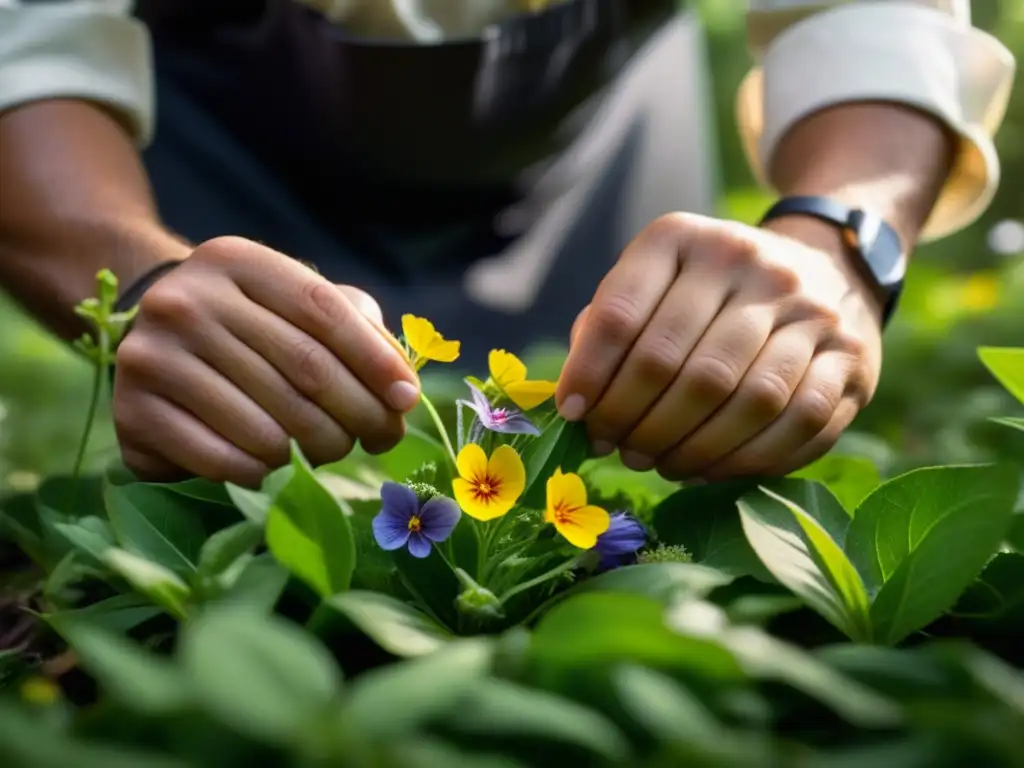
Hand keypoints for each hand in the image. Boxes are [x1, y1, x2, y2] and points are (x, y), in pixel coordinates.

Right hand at [113, 237, 419, 486]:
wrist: (155, 343)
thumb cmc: (252, 327)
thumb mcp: (298, 306)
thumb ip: (358, 330)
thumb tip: (402, 393)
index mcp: (236, 261)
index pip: (323, 309)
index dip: (375, 359)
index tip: (407, 399)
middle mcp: (187, 300)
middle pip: (304, 369)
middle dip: (358, 414)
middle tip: (380, 437)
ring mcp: (152, 355)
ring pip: (268, 425)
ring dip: (314, 451)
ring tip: (326, 449)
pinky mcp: (132, 412)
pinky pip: (223, 459)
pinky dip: (263, 472)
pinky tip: (276, 466)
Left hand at [556, 213, 884, 481]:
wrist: (824, 265)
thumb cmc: (709, 292)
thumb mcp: (652, 284)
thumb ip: (606, 330)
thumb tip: (575, 407)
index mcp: (683, 238)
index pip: (621, 315)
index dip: (590, 374)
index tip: (574, 414)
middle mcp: (750, 262)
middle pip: (679, 365)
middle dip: (636, 421)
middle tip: (618, 449)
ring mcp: (809, 308)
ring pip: (743, 399)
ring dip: (689, 447)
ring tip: (659, 463)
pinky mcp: (852, 356)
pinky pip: (798, 422)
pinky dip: (746, 458)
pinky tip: (710, 468)